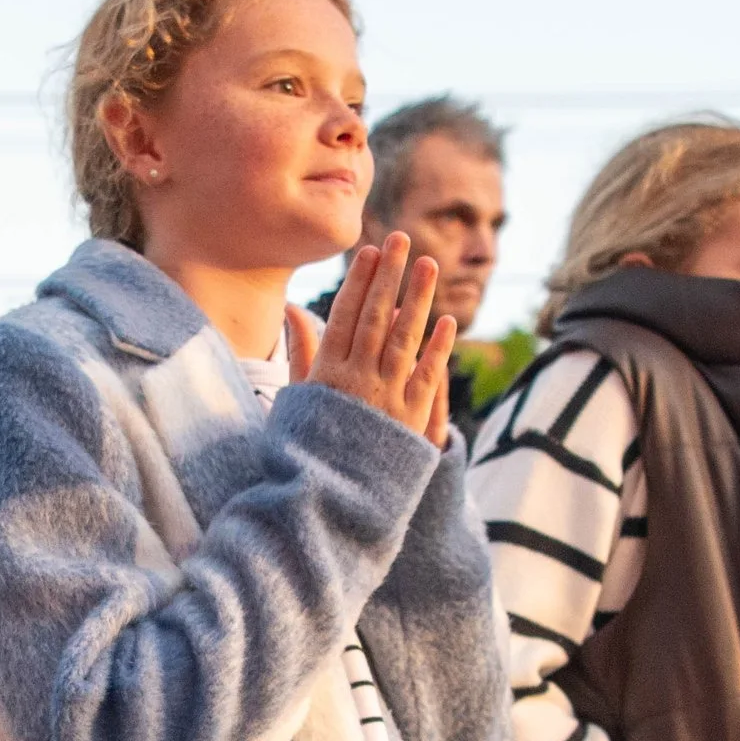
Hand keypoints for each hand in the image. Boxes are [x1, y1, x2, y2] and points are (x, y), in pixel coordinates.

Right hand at [307, 229, 457, 446]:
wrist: (329, 501)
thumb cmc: (309, 447)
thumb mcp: (297, 398)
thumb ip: (299, 352)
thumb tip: (292, 309)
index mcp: (326, 374)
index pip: (345, 316)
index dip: (360, 282)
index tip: (371, 251)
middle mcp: (357, 381)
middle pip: (376, 318)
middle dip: (390, 276)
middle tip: (403, 239)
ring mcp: (386, 399)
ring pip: (404, 339)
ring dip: (418, 299)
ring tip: (429, 265)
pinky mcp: (411, 421)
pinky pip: (427, 377)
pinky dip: (438, 348)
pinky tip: (447, 321)